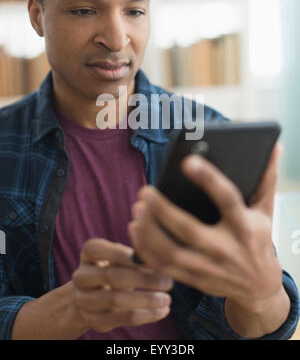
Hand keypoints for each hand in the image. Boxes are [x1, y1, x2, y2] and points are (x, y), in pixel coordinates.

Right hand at [71, 238, 172, 332]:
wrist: (94, 293)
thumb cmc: (117, 266)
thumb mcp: (121, 254)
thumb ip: (136, 253)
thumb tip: (160, 258)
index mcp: (89, 252)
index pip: (102, 250)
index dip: (126, 255)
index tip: (153, 260)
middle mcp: (81, 276)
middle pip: (112, 276)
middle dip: (144, 279)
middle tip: (168, 282)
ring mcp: (84, 299)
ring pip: (116, 299)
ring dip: (146, 300)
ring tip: (167, 299)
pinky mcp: (93, 320)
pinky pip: (121, 319)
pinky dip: (145, 316)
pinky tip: (162, 311)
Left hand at [128, 144, 287, 316]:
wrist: (260, 287)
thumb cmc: (259, 239)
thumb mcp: (266, 209)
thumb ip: (266, 179)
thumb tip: (274, 147)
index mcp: (245, 225)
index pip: (226, 199)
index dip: (208, 179)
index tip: (187, 161)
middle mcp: (226, 248)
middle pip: (189, 230)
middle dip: (163, 210)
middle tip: (145, 191)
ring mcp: (208, 267)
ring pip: (171, 252)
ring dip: (149, 231)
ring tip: (137, 209)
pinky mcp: (194, 279)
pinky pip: (163, 267)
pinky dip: (145, 250)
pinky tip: (135, 230)